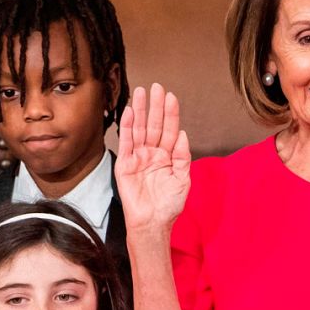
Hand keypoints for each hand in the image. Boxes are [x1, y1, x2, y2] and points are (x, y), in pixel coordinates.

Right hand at [115, 84, 190, 233]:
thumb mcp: (183, 179)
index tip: (171, 96)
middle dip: (155, 106)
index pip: (170, 130)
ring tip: (141, 91)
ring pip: (139, 129)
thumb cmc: (169, 205)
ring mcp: (138, 158)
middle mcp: (152, 154)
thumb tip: (184, 134)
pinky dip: (127, 126)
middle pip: (154, 125)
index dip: (171, 114)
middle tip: (156, 86)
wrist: (153, 223)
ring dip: (140, 110)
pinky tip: (129, 111)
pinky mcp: (125, 164)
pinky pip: (126, 142)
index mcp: (167, 157)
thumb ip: (183, 156)